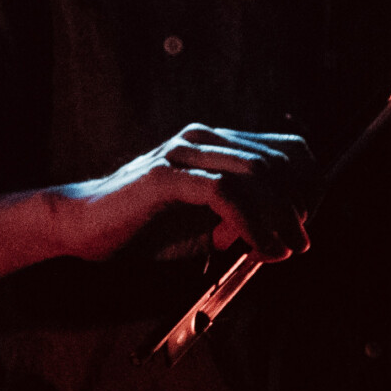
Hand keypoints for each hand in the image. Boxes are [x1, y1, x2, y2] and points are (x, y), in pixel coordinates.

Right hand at [50, 124, 314, 263]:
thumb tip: (280, 235)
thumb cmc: (142, 228)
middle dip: (299, 206)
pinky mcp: (166, 176)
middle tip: (298, 244)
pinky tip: (258, 250)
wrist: (82, 226)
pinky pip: (225, 193)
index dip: (307, 186)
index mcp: (215, 144)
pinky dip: (252, 224)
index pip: (285, 149)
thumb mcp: (204, 226)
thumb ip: (240, 222)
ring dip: (280, 217)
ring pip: (256, 172)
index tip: (304, 226)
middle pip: (277, 159)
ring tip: (283, 251)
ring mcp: (183, 153)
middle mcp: (203, 139)